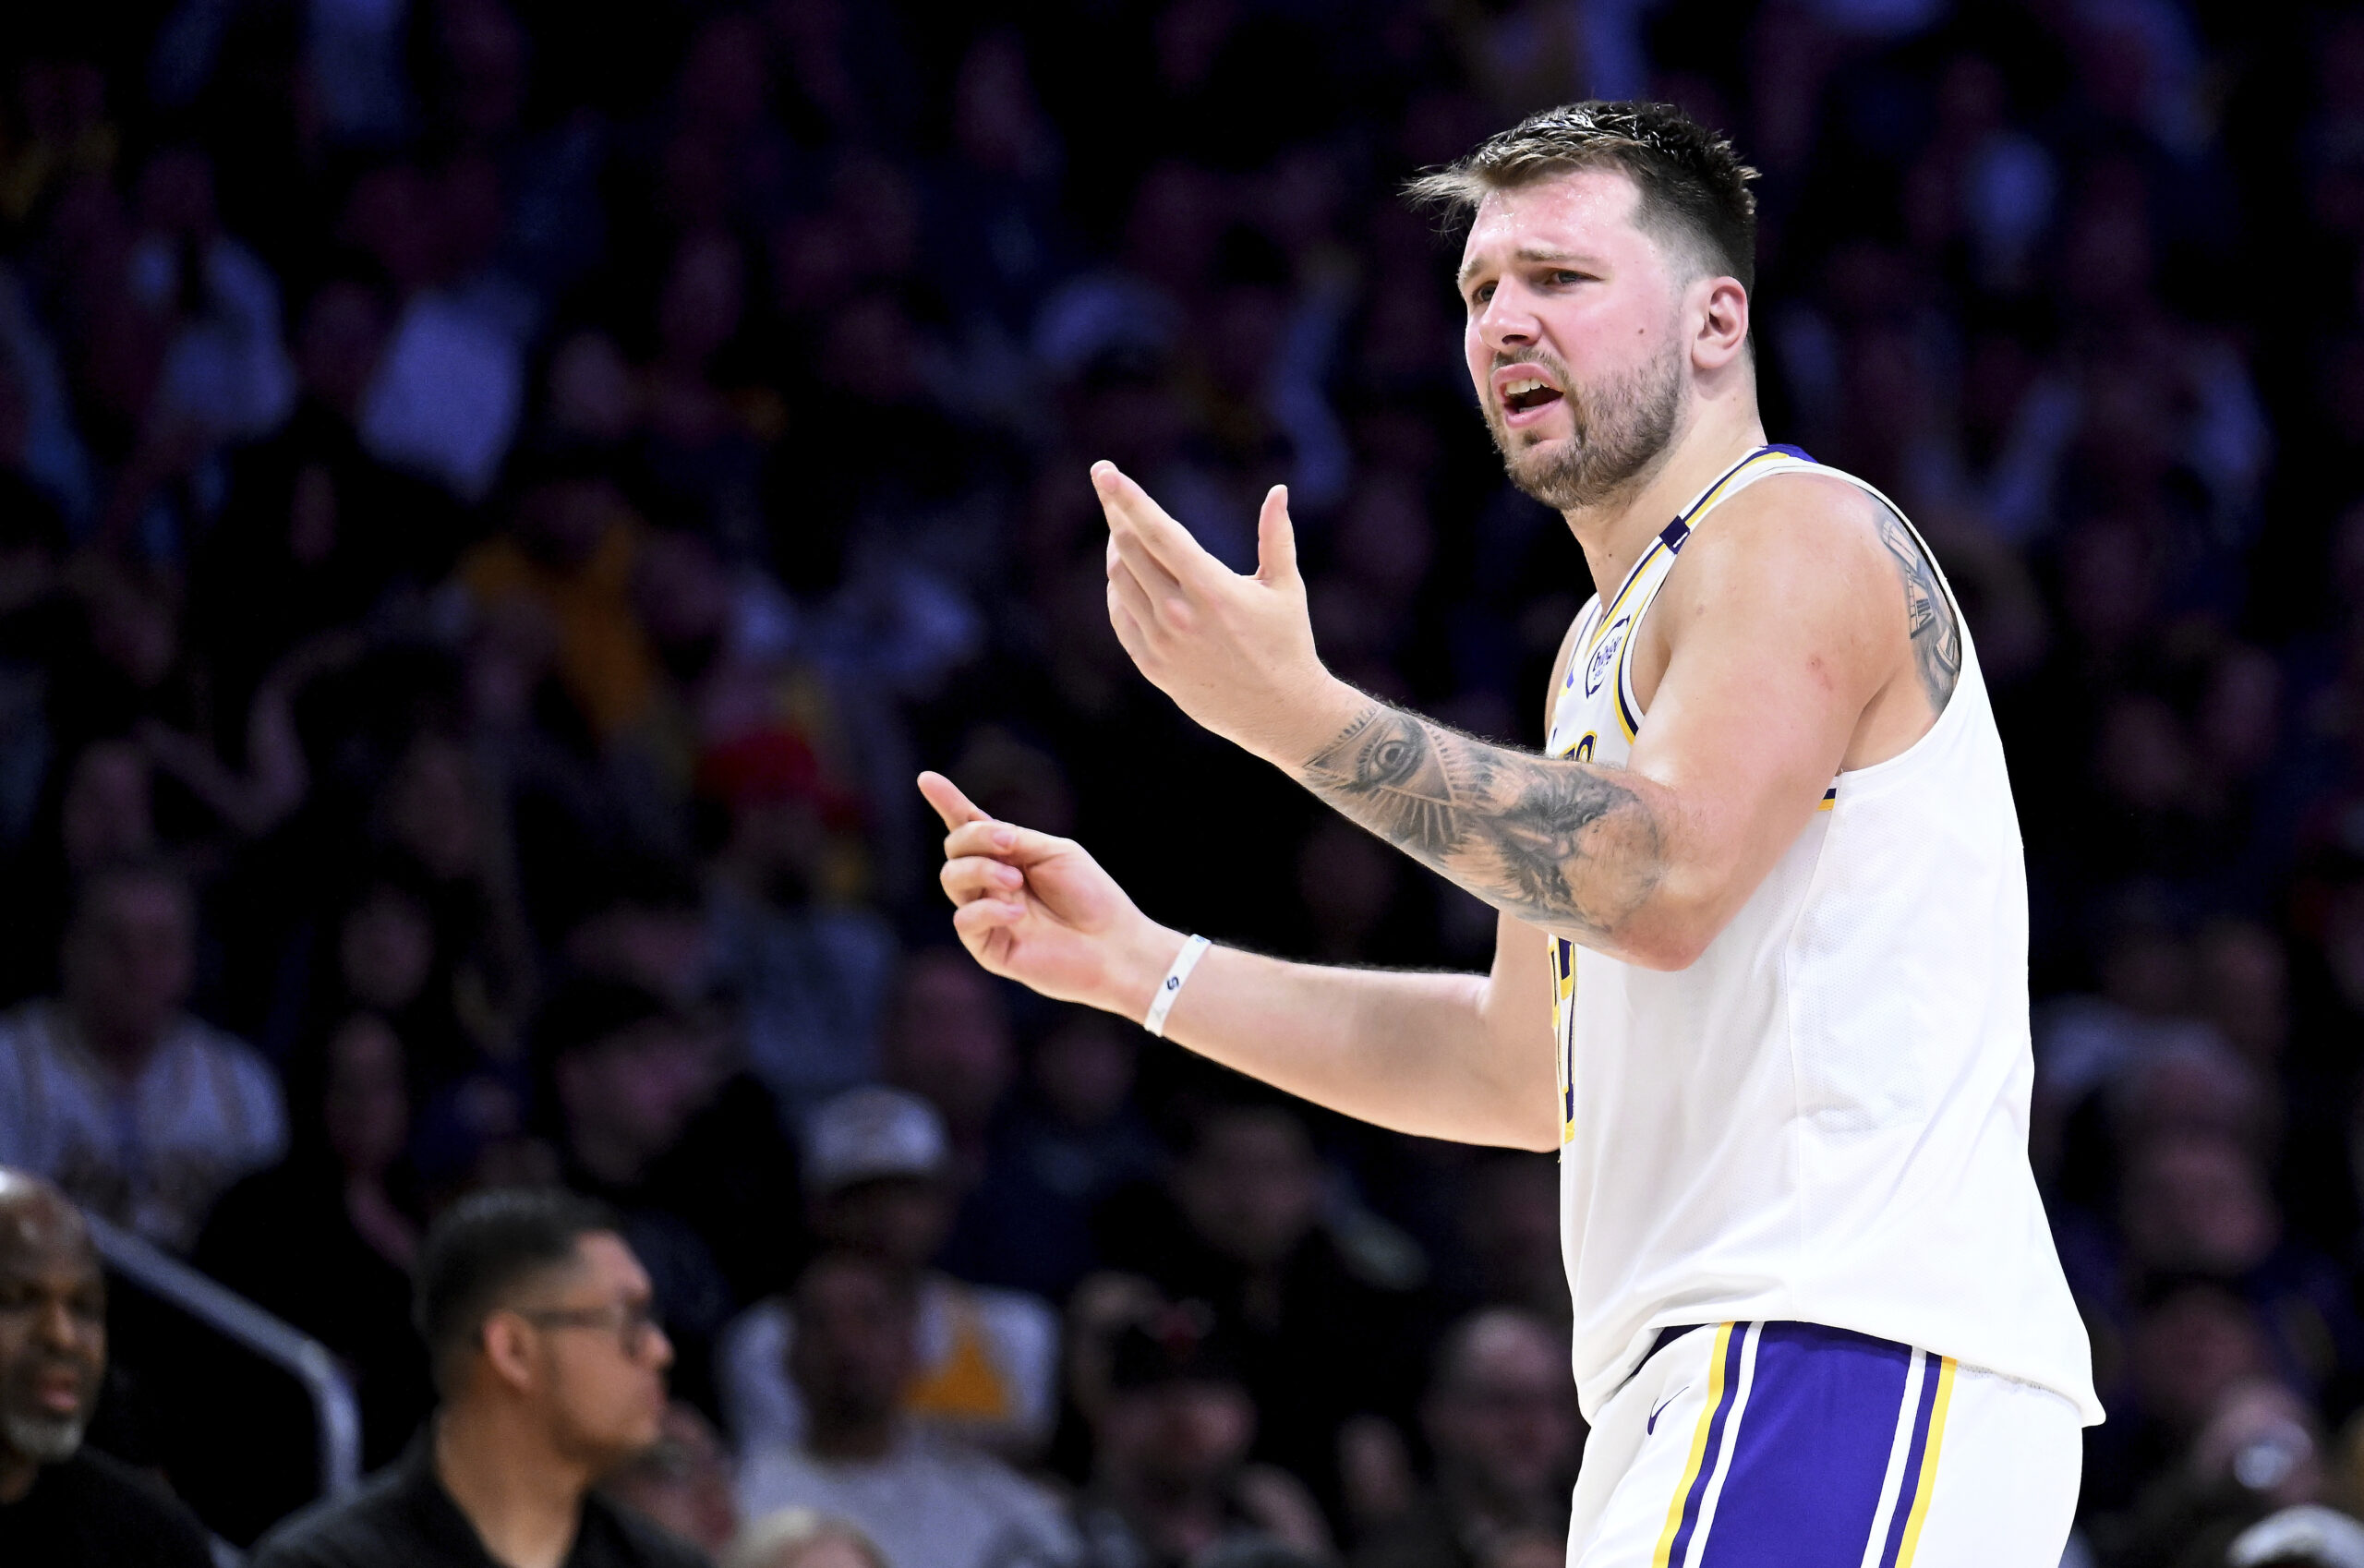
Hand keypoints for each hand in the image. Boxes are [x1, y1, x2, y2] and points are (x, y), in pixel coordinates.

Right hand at [919, 771, 1182, 1019]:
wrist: (1113, 944)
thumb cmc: (1091, 896)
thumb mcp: (1055, 852)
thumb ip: (1016, 840)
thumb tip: (981, 831)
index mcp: (1009, 856)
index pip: (970, 827)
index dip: (948, 802)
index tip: (927, 779)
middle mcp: (992, 882)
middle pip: (955, 849)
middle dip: (976, 838)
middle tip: (1011, 845)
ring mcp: (988, 914)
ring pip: (952, 879)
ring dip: (981, 870)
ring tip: (1015, 880)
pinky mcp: (988, 947)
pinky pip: (965, 920)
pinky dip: (988, 909)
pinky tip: (1017, 913)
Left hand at [1094, 462, 1361, 766]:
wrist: (1278, 711)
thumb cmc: (1287, 642)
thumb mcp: (1285, 587)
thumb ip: (1276, 536)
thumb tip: (1278, 490)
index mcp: (1212, 589)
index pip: (1159, 533)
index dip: (1129, 499)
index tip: (1106, 472)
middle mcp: (1180, 615)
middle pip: (1128, 551)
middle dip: (1118, 516)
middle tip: (1113, 493)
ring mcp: (1161, 642)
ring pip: (1118, 581)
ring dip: (1118, 551)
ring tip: (1127, 535)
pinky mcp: (1151, 665)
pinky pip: (1120, 616)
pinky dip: (1119, 590)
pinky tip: (1130, 577)